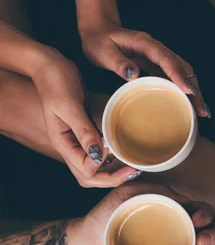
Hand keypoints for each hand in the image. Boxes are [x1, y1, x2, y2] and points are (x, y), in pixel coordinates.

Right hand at [33, 54, 136, 186]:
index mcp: (62, 143)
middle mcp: (70, 146)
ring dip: (113, 170)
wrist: (51, 66)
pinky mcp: (86, 132)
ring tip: (133, 165)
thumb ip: (83, 130)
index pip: (85, 171)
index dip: (103, 166)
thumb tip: (98, 154)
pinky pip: (99, 152)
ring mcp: (77, 140)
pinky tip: (125, 150)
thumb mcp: (70, 106)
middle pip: (89, 176)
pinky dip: (112, 156)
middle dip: (111, 178)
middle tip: (133, 170)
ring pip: (95, 167)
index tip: (114, 149)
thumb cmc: (56, 82)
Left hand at [72, 182, 214, 244]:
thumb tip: (182, 198)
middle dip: (214, 236)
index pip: (202, 211)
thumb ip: (154, 189)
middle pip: (212, 234)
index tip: (197, 218)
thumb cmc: (106, 216)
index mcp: (173, 212)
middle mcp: (179, 233)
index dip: (207, 214)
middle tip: (202, 241)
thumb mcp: (128, 193)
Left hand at [81, 25, 210, 117]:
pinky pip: (173, 77)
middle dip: (194, 88)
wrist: (98, 30)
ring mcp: (158, 57)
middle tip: (201, 110)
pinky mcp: (156, 65)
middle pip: (182, 67)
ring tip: (201, 111)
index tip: (188, 91)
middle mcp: (156, 49)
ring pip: (182, 73)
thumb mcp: (104, 52)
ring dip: (193, 91)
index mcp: (146, 44)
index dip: (179, 75)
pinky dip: (183, 90)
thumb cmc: (99, 41)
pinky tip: (188, 104)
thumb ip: (119, 62)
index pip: (167, 60)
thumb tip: (134, 74)